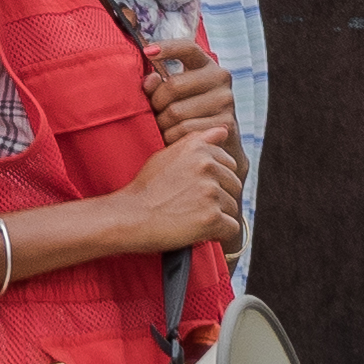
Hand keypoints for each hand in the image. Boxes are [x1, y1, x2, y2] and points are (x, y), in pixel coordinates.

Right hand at [111, 126, 246, 255]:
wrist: (129, 217)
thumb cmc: (145, 189)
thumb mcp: (167, 155)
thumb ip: (198, 141)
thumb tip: (224, 130)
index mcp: (198, 149)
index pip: (229, 164)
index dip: (215, 180)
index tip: (195, 189)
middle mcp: (207, 166)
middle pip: (234, 185)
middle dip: (219, 197)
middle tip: (191, 205)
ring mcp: (210, 192)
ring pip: (232, 206)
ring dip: (217, 215)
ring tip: (191, 217)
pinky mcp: (212, 217)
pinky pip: (231, 227)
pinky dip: (218, 233)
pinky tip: (198, 230)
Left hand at [144, 49, 238, 146]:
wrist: (220, 144)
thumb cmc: (191, 116)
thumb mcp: (174, 96)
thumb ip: (158, 86)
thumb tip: (150, 79)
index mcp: (207, 65)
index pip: (188, 48)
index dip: (167, 47)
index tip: (147, 52)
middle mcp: (220, 78)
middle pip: (173, 85)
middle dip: (156, 102)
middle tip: (155, 113)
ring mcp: (226, 100)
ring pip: (176, 112)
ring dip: (163, 124)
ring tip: (165, 128)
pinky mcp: (226, 123)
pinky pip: (185, 131)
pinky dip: (173, 138)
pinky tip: (175, 140)